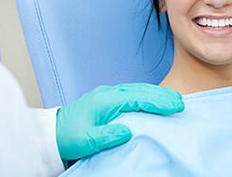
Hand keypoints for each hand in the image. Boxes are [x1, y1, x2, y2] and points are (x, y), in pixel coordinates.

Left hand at [56, 83, 183, 159]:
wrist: (50, 132)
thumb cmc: (67, 137)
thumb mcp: (85, 141)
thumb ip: (106, 135)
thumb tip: (127, 131)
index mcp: (106, 100)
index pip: (138, 97)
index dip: (158, 101)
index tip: (175, 106)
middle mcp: (109, 93)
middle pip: (142, 90)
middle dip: (163, 95)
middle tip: (181, 102)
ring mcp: (108, 95)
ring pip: (138, 89)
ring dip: (157, 94)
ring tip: (173, 100)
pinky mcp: (108, 99)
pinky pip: (133, 93)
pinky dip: (147, 95)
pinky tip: (155, 100)